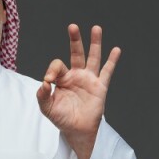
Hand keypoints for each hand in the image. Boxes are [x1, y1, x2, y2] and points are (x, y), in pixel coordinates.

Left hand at [36, 24, 119, 158]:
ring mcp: (89, 79)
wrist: (76, 131)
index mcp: (63, 78)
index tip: (49, 81)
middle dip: (75, 40)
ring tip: (96, 28)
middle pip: (76, 53)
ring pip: (93, 57)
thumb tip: (44, 83)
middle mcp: (76, 75)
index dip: (52, 70)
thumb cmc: (62, 118)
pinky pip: (107, 72)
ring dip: (95, 43)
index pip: (58, 65)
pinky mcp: (100, 87)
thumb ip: (42, 95)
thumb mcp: (47, 108)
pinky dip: (112, 61)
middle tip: (72, 27)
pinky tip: (116, 50)